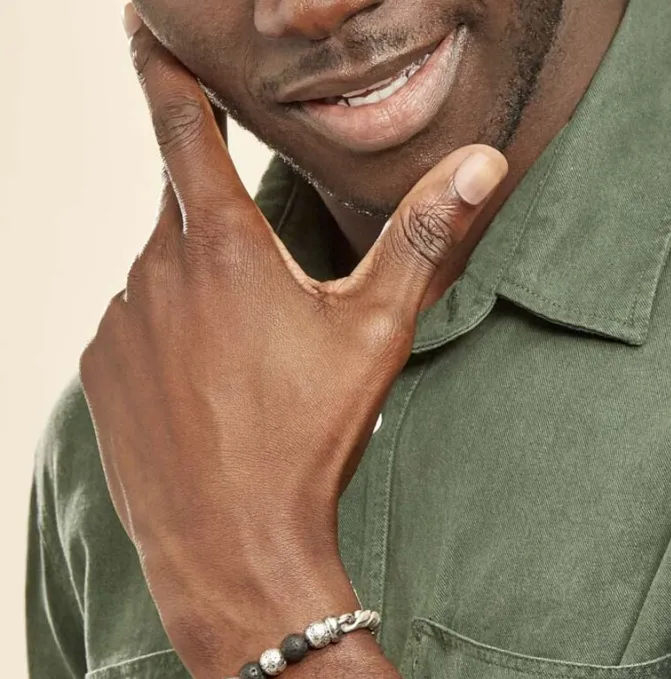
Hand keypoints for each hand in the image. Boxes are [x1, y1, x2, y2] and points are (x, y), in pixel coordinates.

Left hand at [78, 17, 507, 649]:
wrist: (232, 546)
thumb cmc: (307, 438)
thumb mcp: (377, 333)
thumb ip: (423, 238)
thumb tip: (482, 163)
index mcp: (223, 247)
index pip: (183, 125)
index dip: (165, 68)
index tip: (146, 28)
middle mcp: (154, 271)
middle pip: (187, 217)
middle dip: (227, 236)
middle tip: (271, 303)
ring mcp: (119, 324)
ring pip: (163, 278)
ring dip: (201, 296)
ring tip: (246, 368)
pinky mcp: (100, 373)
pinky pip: (136, 329)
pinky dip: (169, 340)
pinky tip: (206, 392)